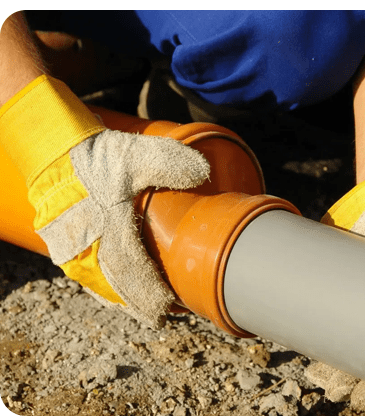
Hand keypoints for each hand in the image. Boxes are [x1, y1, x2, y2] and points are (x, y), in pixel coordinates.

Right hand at [0, 75, 209, 328]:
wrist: (55, 152)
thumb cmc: (98, 157)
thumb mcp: (134, 154)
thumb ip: (168, 161)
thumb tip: (203, 173)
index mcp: (108, 227)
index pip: (132, 272)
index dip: (151, 293)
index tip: (170, 306)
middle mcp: (87, 245)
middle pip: (117, 286)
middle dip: (140, 304)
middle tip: (162, 316)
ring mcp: (72, 249)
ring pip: (100, 285)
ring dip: (123, 299)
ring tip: (143, 310)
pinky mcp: (63, 246)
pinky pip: (86, 276)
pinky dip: (104, 289)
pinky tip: (115, 295)